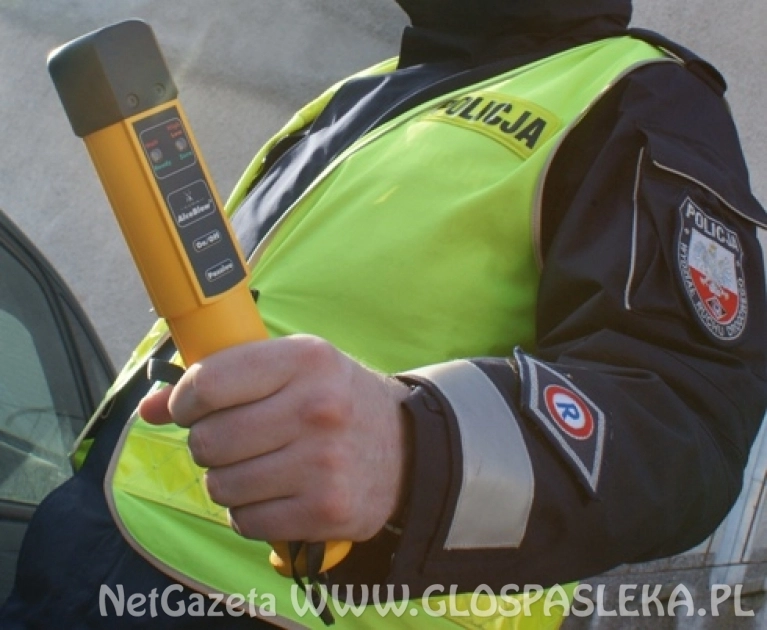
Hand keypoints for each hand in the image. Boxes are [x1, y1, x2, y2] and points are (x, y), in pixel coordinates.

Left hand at [138, 334, 410, 542]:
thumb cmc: (337, 401)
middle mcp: (318, 408)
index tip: (191, 408)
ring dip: (228, 480)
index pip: (208, 383)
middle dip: (208, 444)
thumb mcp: (292, 369)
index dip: (185, 400)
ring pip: (221, 486)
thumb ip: (222, 379)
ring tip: (259, 467)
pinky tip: (275, 494)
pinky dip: (249, 512)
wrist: (408, 449)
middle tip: (233, 440)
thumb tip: (149, 408)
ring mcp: (324, 464)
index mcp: (307, 360)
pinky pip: (245, 521)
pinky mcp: (326, 511)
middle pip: (208, 440)